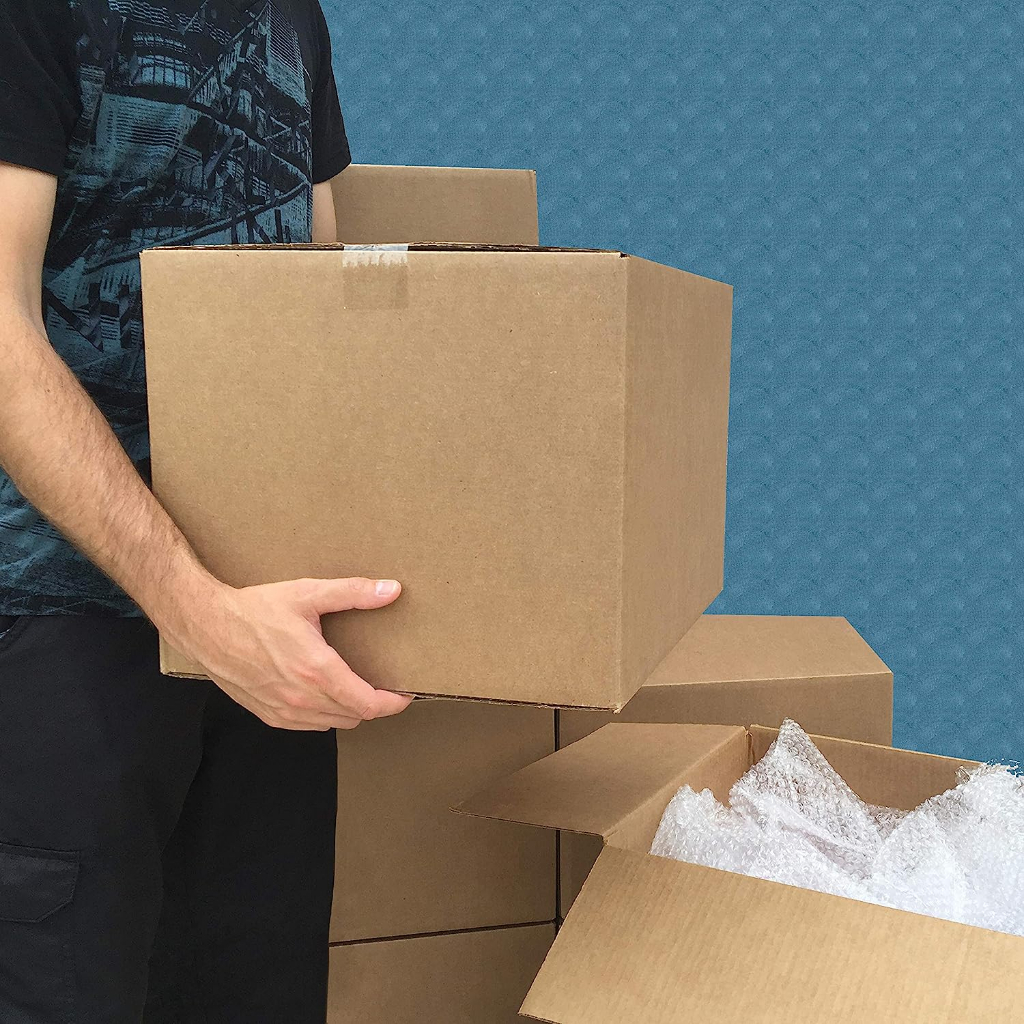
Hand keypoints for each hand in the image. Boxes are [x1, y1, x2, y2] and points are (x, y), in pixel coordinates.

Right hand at [180, 576, 412, 730]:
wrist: (206, 626)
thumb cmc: (255, 609)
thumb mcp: (308, 594)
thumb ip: (353, 593)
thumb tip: (391, 590)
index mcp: (317, 671)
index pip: (369, 704)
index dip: (393, 703)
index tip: (405, 694)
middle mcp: (302, 699)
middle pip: (355, 716)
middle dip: (374, 704)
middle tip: (383, 685)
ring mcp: (283, 711)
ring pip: (333, 724)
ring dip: (350, 710)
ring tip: (356, 687)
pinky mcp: (268, 715)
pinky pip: (309, 725)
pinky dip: (325, 715)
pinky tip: (324, 693)